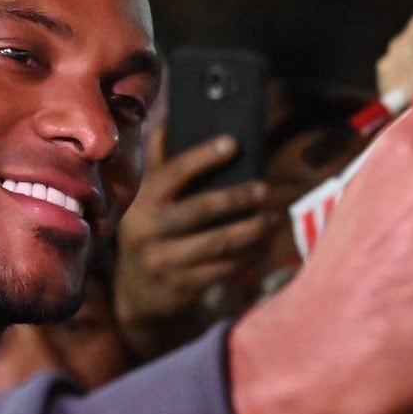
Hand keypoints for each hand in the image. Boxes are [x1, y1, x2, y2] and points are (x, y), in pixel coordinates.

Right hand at [113, 130, 280, 360]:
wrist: (138, 293)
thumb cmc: (152, 230)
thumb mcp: (146, 198)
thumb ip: (158, 162)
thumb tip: (171, 120)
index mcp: (143, 200)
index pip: (174, 173)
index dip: (204, 156)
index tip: (233, 143)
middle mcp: (149, 229)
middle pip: (201, 210)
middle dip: (237, 198)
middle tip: (266, 189)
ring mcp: (165, 261)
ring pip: (219, 243)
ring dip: (253, 230)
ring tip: (274, 219)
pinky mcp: (183, 286)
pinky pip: (224, 268)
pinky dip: (249, 256)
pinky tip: (264, 244)